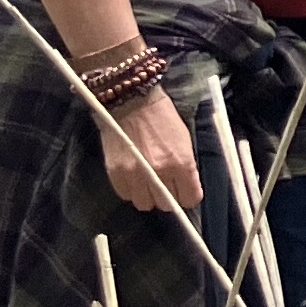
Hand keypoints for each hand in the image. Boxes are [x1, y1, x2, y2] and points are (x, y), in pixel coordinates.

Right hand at [99, 86, 199, 214]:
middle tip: (165, 184)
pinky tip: (133, 177)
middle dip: (168, 197)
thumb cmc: (163, 117)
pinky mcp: (115, 173)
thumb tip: (185, 188)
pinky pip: (125, 195)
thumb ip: (186, 168)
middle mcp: (159, 173)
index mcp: (181, 164)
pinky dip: (131, 190)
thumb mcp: (184, 141)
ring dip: (148, 195)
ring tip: (147, 181)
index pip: (190, 199)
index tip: (185, 190)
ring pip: (144, 204)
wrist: (132, 101)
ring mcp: (134, 175)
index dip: (188, 196)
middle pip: (166, 205)